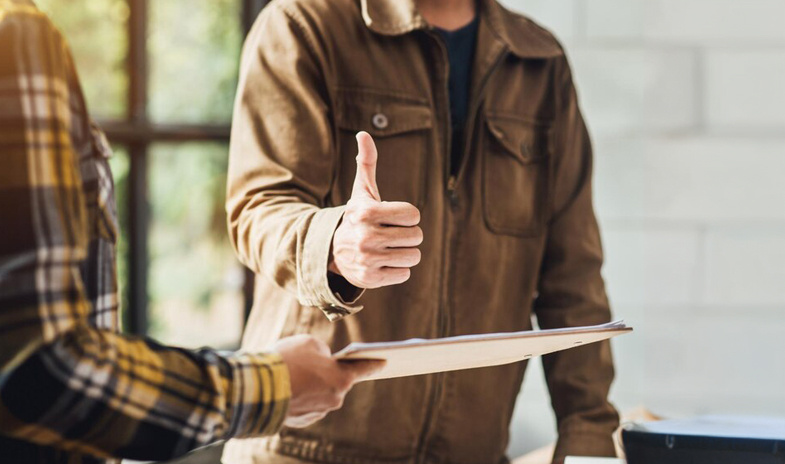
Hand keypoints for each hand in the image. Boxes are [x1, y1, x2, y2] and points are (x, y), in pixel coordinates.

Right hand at [274, 335, 383, 427]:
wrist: (259, 387)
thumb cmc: (287, 360)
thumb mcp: (309, 343)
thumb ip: (323, 351)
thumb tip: (323, 359)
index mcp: (342, 378)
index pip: (364, 369)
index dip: (373, 363)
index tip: (384, 362)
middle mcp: (334, 399)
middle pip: (337, 382)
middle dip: (328, 373)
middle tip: (315, 363)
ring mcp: (318, 412)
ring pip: (319, 394)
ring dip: (312, 385)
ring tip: (296, 373)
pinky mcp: (301, 421)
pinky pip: (305, 404)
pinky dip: (300, 396)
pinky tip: (289, 387)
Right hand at [329, 131, 423, 288]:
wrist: (333, 252)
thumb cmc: (357, 218)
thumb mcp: (362, 192)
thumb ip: (367, 163)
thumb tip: (363, 134)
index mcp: (367, 212)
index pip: (414, 215)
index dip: (408, 217)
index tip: (392, 218)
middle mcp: (366, 236)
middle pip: (416, 237)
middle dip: (407, 236)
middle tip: (390, 236)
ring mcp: (368, 259)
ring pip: (413, 257)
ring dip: (404, 254)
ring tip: (387, 250)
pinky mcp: (371, 279)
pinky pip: (404, 274)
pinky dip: (397, 270)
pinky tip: (382, 264)